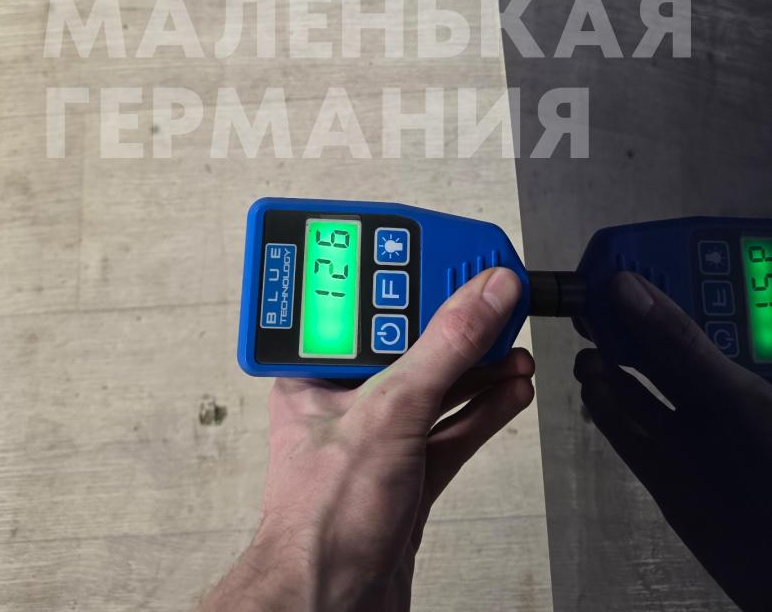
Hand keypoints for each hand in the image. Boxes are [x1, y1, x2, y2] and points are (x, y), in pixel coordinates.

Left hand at [202, 267, 533, 611]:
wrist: (329, 610)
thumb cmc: (318, 524)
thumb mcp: (391, 412)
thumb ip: (445, 349)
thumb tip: (485, 294)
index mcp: (314, 370)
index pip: (368, 301)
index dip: (413, 271)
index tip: (460, 253)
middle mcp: (343, 398)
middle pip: (410, 340)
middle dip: (457, 321)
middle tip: (497, 293)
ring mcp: (378, 438)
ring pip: (437, 383)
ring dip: (480, 364)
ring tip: (515, 340)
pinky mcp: (408, 473)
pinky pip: (454, 426)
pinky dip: (486, 407)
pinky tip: (512, 389)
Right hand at [575, 272, 771, 611]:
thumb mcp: (736, 400)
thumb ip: (680, 346)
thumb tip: (625, 287)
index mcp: (744, 366)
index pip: (692, 311)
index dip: (654, 286)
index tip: (613, 264)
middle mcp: (717, 398)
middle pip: (658, 347)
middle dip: (623, 322)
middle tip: (586, 297)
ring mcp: (691, 438)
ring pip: (638, 391)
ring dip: (608, 366)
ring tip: (586, 346)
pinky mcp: (669, 477)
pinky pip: (630, 436)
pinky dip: (607, 411)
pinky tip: (590, 387)